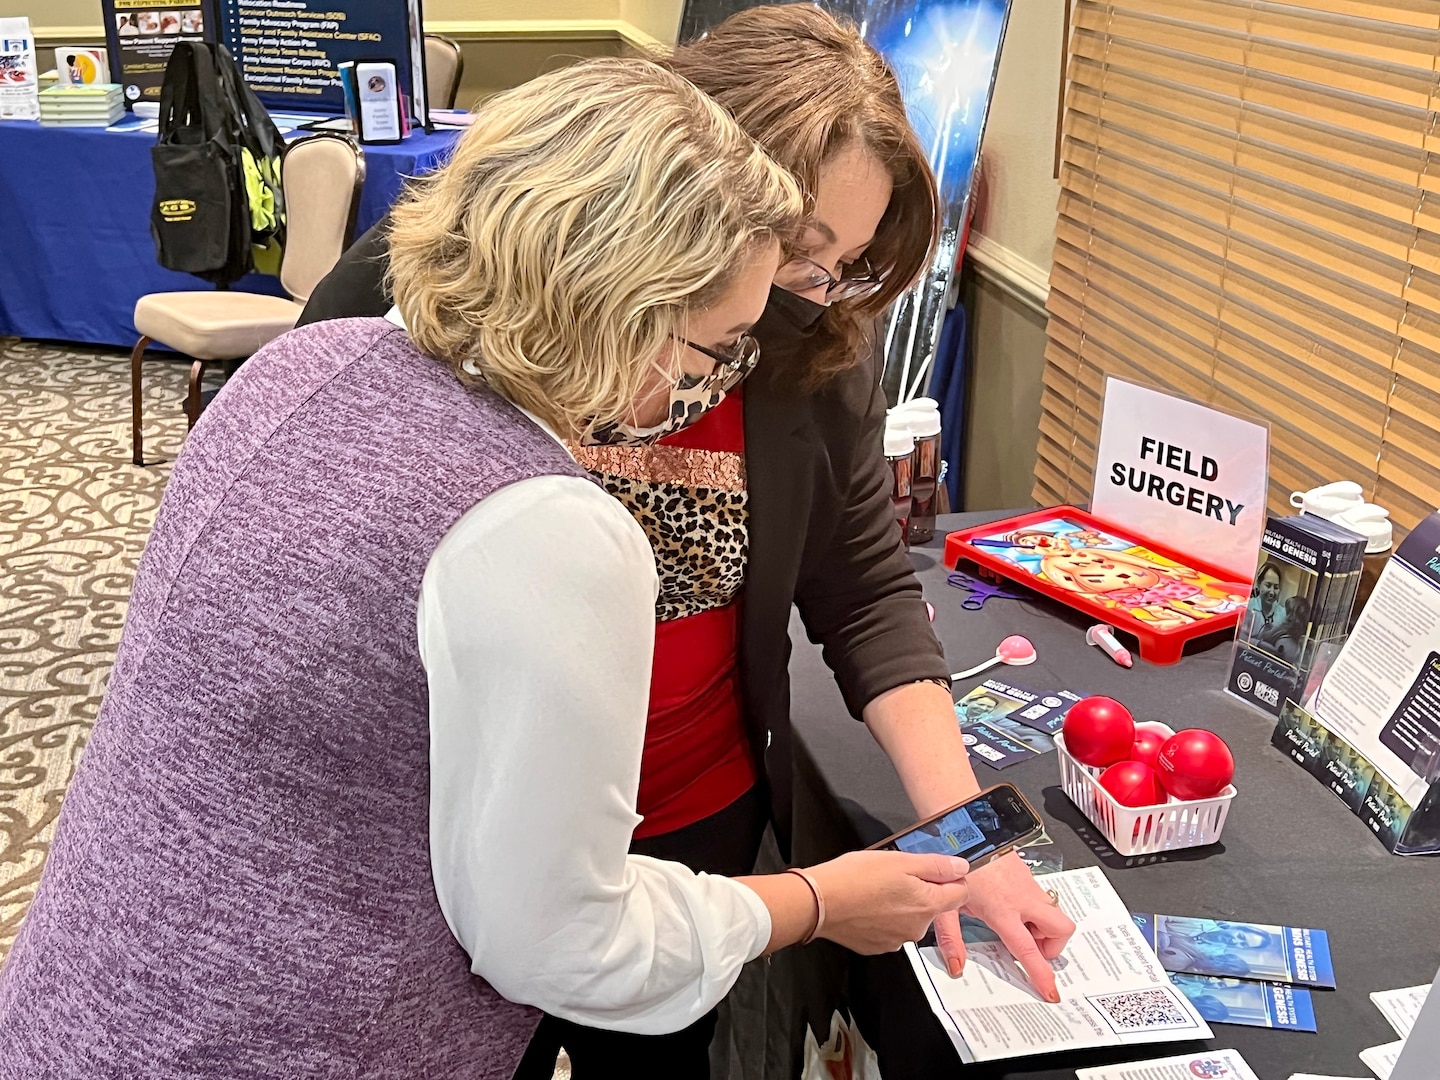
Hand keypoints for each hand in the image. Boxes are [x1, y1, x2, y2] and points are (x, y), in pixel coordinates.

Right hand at [804, 850, 968, 953]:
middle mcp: (917, 928)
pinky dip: (883, 916)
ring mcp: (897, 940)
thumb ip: (936, 865)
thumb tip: (960, 867)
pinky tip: (867, 903)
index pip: (961, 893)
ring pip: (910, 917)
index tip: (936, 869)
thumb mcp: (901, 860)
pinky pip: (890, 928)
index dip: (951, 877)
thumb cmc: (854, 879)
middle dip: (921, 889)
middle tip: (896, 873)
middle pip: (933, 905)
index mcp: (927, 905)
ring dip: (901, 903)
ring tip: (876, 888)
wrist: (819, 903)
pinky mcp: (878, 946)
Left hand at [935, 852, 1073, 1001]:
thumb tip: (956, 966)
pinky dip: (1034, 909)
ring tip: (1015, 924)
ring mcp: (1029, 884)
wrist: (965, 831)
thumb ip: (951, 939)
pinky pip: (1043, 898)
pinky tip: (1010, 906)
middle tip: (1031, 947)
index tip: (1050, 990)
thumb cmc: (955, 865)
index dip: (1041, 973)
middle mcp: (1022, 897)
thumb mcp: (946, 906)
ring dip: (1042, 926)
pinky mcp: (1029, 874)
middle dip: (1052, 945)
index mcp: (1003, 909)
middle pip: (1060, 929)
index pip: (1027, 948)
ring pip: (1054, 912)